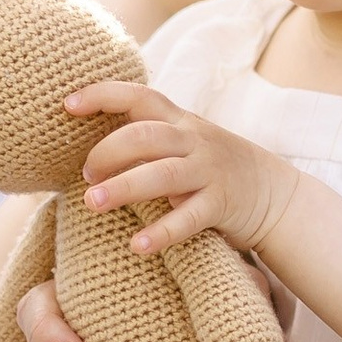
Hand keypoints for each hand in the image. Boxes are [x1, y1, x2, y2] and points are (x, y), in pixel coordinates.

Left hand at [75, 79, 295, 256]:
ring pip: (162, 174)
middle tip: (85, 178)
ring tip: (92, 204)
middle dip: (106, 153)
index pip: (138, 96)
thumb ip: (145, 139)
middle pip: (144, 135)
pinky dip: (162, 233)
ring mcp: (209, 172)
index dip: (102, 95)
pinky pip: (189, 218)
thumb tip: (83, 149)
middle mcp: (194, 140)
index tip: (68, 104)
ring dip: (123, 187)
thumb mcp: (183, 142)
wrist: (273, 193)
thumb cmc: (210, 168)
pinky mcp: (222, 205)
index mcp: (179, 121)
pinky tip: (138, 246)